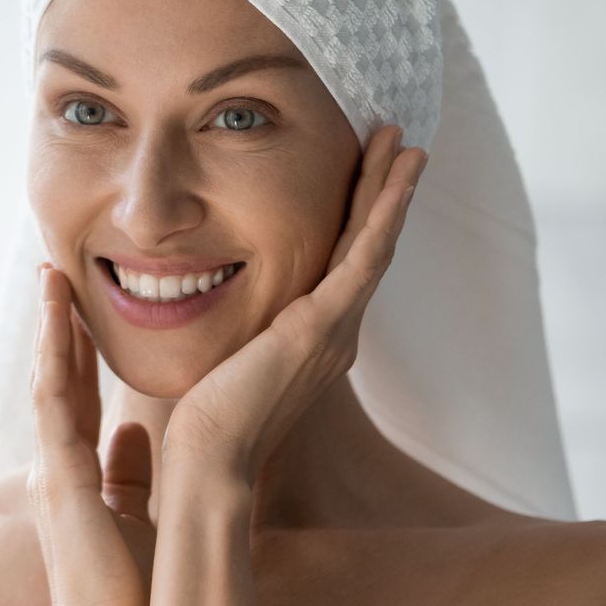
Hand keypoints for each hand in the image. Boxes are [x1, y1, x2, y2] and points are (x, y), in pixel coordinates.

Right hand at [25, 262, 155, 605]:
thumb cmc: (125, 595)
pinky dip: (54, 359)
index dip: (75, 354)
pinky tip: (59, 321)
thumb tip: (134, 432)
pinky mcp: (60, 477)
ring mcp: (53, 470)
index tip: (77, 311)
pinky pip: (52, 404)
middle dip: (56, 328)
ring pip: (48, 382)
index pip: (75, 400)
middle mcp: (56, 467)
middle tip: (53, 275)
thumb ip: (131, 476)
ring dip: (50, 329)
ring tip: (51, 279)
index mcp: (76, 477)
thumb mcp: (135, 519)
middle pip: (55, 381)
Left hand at [161, 123, 427, 484]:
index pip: (340, 266)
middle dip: (382, 195)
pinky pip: (365, 255)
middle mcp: (335, 334)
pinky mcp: (325, 325)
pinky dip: (384, 212)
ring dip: (391, 191)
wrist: (208, 460)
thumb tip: (200, 304)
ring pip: (374, 244)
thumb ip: (229, 332)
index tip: (363, 177)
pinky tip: (396, 177)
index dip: (355, 220)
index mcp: (312, 341)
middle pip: (366, 248)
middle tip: (400, 146)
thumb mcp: (222, 360)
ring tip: (405, 145)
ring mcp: (336, 330)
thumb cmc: (202, 422)